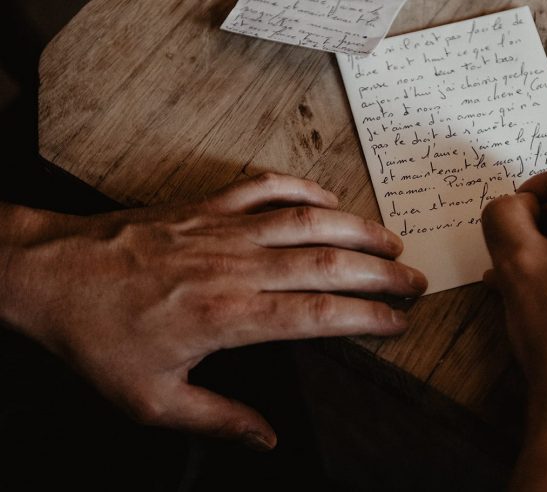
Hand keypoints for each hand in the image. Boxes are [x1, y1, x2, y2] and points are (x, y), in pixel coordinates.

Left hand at [0, 172, 425, 449]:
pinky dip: (304, 188)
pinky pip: (266, 187)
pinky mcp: (207, 204)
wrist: (51, 275)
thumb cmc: (99, 339)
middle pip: (329, 263)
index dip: (368, 318)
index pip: (320, 315)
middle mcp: (238, 266)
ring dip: (357, 227)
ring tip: (392, 239)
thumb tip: (267, 438)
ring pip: (308, 221)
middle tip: (416, 281)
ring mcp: (225, 228)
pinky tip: (328, 199)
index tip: (398, 322)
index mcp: (232, 316)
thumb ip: (217, 419)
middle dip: (381, 273)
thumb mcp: (151, 400)